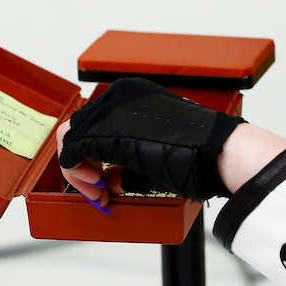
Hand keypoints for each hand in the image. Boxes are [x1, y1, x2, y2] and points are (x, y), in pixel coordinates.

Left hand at [56, 78, 244, 209]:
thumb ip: (127, 163)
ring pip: (70, 138)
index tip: (105, 180)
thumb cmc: (198, 152)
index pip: (96, 123)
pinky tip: (97, 189)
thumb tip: (110, 180)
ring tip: (98, 190)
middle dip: (84, 164)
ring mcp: (109, 110)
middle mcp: (119, 96)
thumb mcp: (155, 151)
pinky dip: (76, 175)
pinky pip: (70, 152)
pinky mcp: (102, 130)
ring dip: (78, 169)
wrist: (215, 151)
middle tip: (98, 189)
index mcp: (134, 96)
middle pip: (80, 128)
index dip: (94, 156)